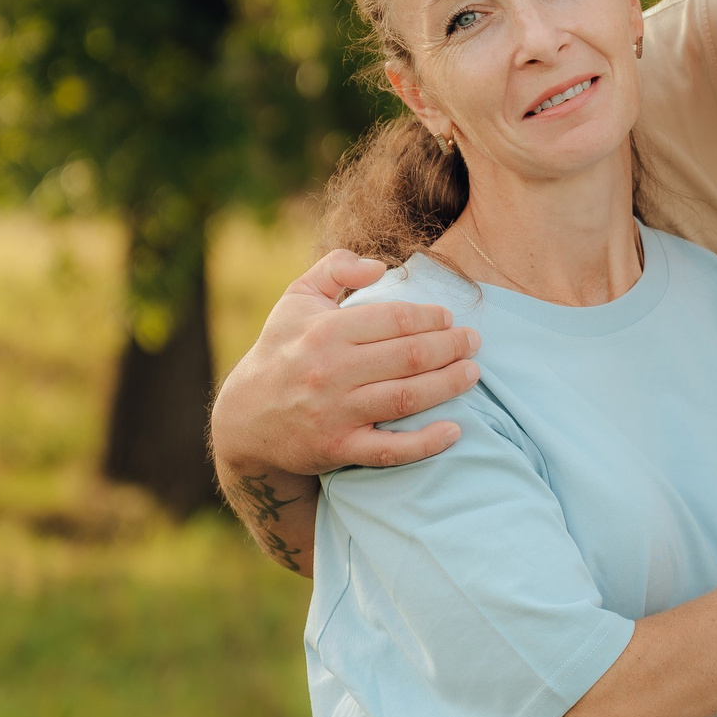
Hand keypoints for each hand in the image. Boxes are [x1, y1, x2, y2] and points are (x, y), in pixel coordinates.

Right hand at [210, 249, 483, 478]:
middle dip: (451, 346)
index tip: (450, 319)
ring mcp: (335, 414)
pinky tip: (455, 430)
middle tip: (473, 342)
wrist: (243, 420)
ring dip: (448, 385)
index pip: (394, 319)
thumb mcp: (296, 300)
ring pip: (407, 398)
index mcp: (324, 331)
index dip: (430, 317)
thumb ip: (335, 269)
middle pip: (409, 356)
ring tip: (473, 373)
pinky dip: (426, 442)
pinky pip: (390, 449)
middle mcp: (330, 372)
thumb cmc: (280, 351)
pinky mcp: (337, 450)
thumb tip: (379, 266)